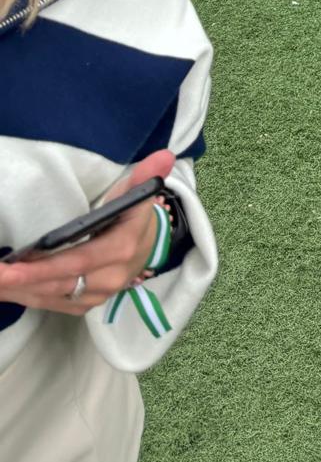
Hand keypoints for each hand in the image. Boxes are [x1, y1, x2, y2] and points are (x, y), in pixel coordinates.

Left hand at [0, 149, 174, 314]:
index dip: (42, 268)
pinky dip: (28, 297)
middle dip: (20, 282)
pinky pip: (53, 304)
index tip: (10, 268)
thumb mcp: (138, 193)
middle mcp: (109, 278)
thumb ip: (145, 176)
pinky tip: (8, 289)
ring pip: (51, 297)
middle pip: (58, 284)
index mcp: (120, 249)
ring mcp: (97, 296)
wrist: (148, 247)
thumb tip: (163, 156)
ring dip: (19, 292)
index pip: (77, 262)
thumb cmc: (133, 216)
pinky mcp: (86, 305)